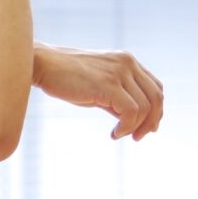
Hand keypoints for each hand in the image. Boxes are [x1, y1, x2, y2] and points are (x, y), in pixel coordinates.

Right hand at [32, 44, 163, 140]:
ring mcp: (119, 73)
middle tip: (138, 137)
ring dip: (137, 127)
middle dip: (152, 121)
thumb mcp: (96, 85)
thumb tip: (129, 119)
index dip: (156, 109)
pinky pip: (131, 112)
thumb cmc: (63, 77)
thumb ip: (115, 97)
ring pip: (146, 107)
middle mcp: (127, 64)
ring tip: (121, 135)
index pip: (155, 87)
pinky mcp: (108, 85)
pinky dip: (126, 127)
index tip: (146, 127)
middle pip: (156, 97)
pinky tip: (115, 133)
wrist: (41, 64)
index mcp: (126, 61)